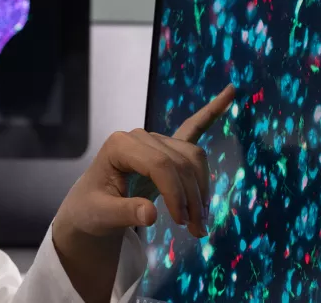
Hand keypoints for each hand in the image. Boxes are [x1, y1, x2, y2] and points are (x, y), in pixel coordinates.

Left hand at [50, 85, 235, 301]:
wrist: (90, 206)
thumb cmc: (91, 208)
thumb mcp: (101, 215)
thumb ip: (124, 213)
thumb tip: (150, 215)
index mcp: (120, 145)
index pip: (160, 164)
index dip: (175, 192)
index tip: (180, 221)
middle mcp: (139, 136)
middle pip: (180, 162)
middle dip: (192, 197)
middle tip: (195, 229)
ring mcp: (154, 140)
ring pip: (192, 157)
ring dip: (201, 188)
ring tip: (200, 221)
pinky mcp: (166, 148)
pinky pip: (193, 128)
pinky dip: (211, 113)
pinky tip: (230, 92)